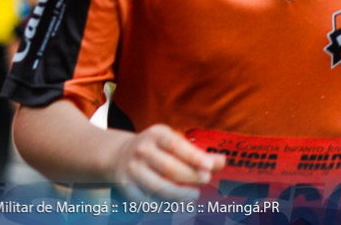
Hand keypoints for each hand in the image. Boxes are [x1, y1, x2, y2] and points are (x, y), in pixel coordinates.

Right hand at [107, 124, 224, 201]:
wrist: (119, 155)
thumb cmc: (156, 149)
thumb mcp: (173, 142)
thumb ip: (197, 152)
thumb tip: (221, 162)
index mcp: (156, 134)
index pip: (177, 145)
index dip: (194, 157)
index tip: (210, 167)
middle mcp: (142, 150)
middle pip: (170, 168)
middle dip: (191, 177)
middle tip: (206, 181)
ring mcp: (133, 169)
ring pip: (159, 187)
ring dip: (180, 195)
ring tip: (194, 195)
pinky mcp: (126, 187)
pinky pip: (148, 200)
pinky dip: (164, 204)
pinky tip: (176, 204)